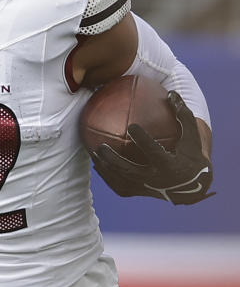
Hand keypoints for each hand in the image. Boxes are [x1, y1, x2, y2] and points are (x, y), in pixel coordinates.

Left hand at [90, 91, 213, 203]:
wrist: (192, 185)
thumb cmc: (190, 153)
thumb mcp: (192, 135)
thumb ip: (183, 115)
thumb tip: (171, 93)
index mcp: (171, 165)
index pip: (155, 153)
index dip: (144, 141)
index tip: (132, 126)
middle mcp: (157, 180)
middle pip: (131, 172)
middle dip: (115, 160)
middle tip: (102, 146)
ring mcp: (147, 189)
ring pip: (121, 181)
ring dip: (105, 168)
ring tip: (93, 152)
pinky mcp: (139, 193)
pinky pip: (119, 187)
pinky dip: (107, 177)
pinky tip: (96, 164)